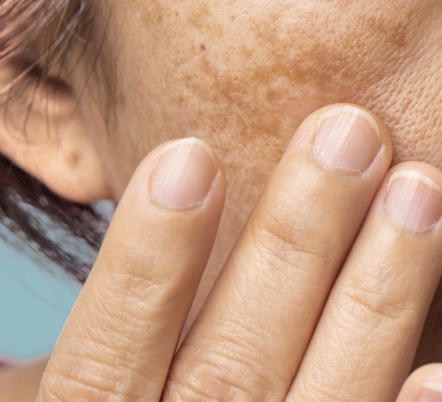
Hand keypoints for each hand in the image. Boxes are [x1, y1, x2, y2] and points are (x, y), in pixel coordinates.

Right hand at [36, 104, 441, 401]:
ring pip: (321, 401)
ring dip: (373, 299)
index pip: (103, 355)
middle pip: (228, 369)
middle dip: (291, 242)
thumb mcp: (108, 369)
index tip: (188, 156)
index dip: (144, 259)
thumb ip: (126, 312)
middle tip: (344, 136)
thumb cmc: (136, 394)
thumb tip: (165, 183)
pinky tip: (441, 371)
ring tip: (415, 191)